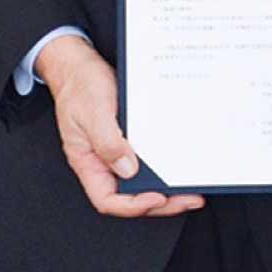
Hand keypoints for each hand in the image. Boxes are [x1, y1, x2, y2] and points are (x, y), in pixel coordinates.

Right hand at [36, 34, 203, 217]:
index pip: (108, 198)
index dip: (132, 205)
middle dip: (160, 202)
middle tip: (189, 199)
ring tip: (191, 189)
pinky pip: (148, 156)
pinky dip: (164, 163)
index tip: (157, 199)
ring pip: (141, 178)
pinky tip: (181, 162)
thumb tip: (128, 170)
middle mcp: (104, 160)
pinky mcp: (130, 136)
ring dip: (166, 186)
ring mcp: (117, 149)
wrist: (81, 65)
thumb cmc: (80, 86)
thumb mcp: (93, 112)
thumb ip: (108, 142)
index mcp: (89, 162)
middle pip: (130, 194)